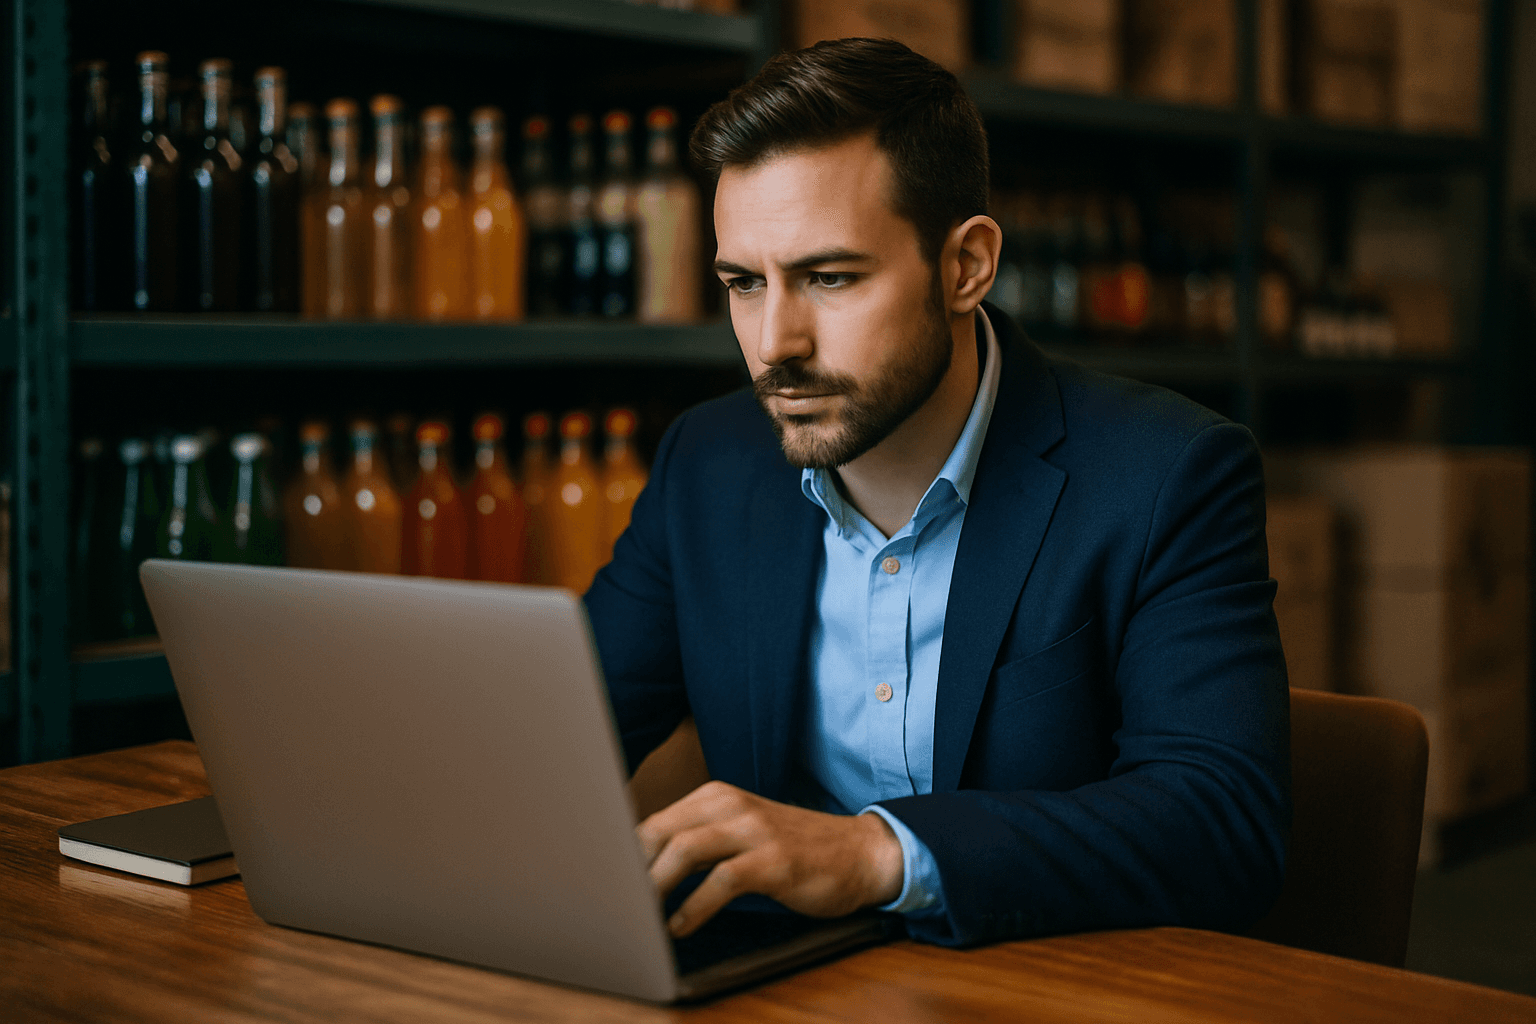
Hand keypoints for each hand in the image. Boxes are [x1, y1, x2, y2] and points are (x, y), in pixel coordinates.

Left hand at [637, 781, 903, 936]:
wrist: (860, 853)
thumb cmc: (794, 849)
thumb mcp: (741, 835)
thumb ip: (697, 844)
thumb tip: (642, 872)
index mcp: (715, 797)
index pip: (652, 822)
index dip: (623, 856)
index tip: (603, 886)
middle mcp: (731, 805)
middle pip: (659, 831)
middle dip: (630, 871)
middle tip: (613, 905)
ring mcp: (754, 830)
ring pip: (685, 849)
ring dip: (655, 887)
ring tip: (640, 917)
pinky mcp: (773, 860)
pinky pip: (721, 881)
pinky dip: (693, 907)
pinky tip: (681, 927)